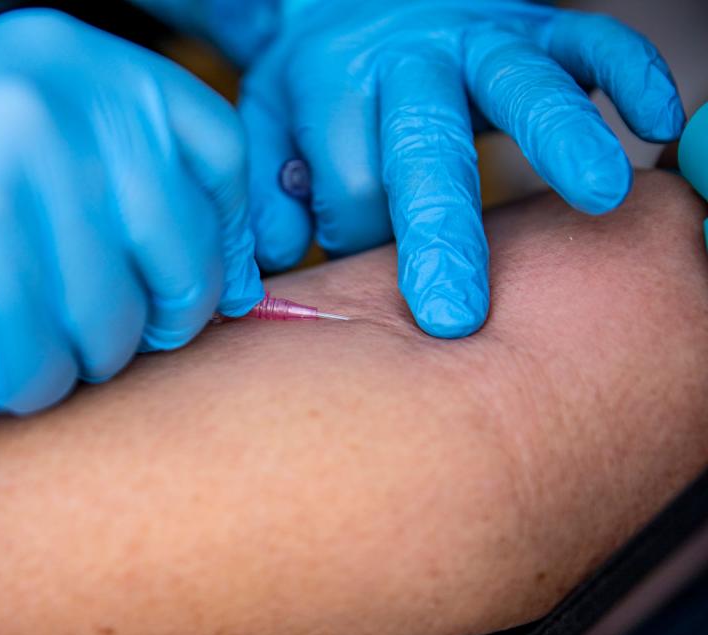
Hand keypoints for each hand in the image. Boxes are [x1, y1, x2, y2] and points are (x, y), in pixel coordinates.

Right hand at [0, 9, 262, 430]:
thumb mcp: (10, 144)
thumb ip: (123, 177)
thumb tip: (240, 268)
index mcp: (63, 58)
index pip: (218, 147)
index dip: (224, 228)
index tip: (202, 275)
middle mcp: (41, 103)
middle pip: (186, 249)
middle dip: (157, 312)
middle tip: (88, 322)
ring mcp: (5, 182)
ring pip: (121, 326)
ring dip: (69, 351)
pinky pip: (50, 373)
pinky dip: (9, 383)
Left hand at [241, 0, 684, 336]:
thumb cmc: (314, 80)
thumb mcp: (267, 124)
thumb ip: (266, 192)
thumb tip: (274, 258)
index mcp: (332, 85)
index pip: (351, 184)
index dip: (357, 235)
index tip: (364, 255)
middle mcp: (408, 60)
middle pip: (425, 147)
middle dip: (440, 235)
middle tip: (453, 316)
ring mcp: (478, 39)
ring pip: (522, 85)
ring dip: (563, 139)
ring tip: (601, 197)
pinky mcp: (536, 23)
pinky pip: (592, 40)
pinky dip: (629, 73)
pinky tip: (656, 122)